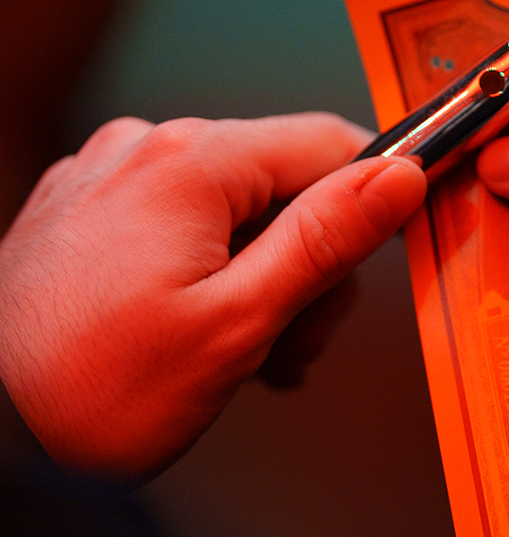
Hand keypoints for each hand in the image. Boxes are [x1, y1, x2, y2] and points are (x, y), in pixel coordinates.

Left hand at [0, 114, 425, 476]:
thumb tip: (398, 175)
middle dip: (306, 263)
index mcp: (189, 162)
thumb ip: (324, 240)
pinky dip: (206, 272)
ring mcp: (106, 177)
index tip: (390, 249)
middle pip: (281, 182)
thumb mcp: (236, 325)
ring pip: (233, 207)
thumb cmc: (92, 394)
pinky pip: (178, 221)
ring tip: (240, 354)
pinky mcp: (81, 212)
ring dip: (258, 277)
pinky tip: (195, 334)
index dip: (375, 196)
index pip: (329, 142)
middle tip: (289, 344)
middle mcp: (144, 147)